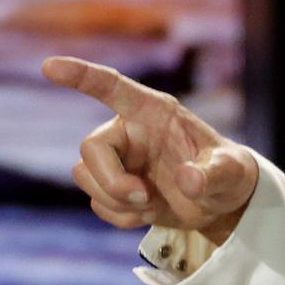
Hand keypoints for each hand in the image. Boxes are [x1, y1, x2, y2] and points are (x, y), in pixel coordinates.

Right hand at [42, 55, 258, 242]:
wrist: (221, 204)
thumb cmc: (228, 174)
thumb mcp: (233, 172)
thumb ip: (215, 174)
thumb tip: (188, 180)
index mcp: (153, 113)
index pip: (112, 87)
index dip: (81, 75)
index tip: (51, 67)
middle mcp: (128, 131)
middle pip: (90, 148)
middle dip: (111, 180)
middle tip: (144, 198)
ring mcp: (118, 160)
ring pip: (84, 176)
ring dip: (115, 200)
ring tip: (151, 205)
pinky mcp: (114, 187)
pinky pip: (97, 203)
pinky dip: (119, 216)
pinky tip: (147, 214)